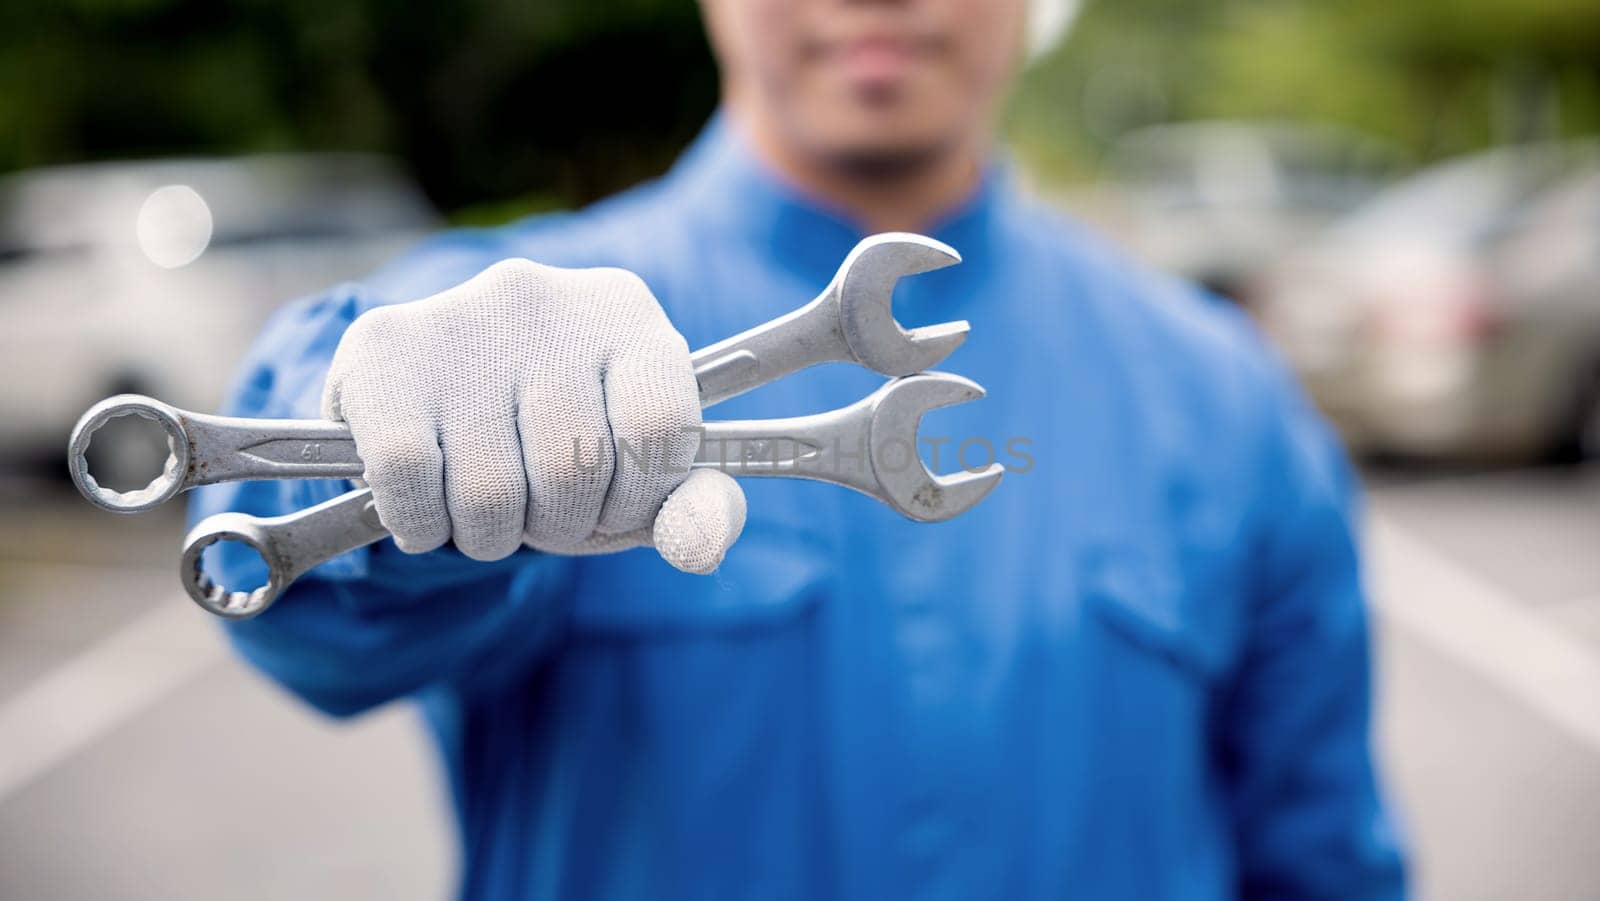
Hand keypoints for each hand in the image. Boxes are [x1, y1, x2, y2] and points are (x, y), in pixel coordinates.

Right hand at [321, 259, 745, 573]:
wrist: (429, 390)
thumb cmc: (557, 437)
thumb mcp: (637, 469)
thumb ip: (692, 507)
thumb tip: (699, 547)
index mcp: (628, 314)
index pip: (660, 428)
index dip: (638, 498)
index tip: (615, 507)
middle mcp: (546, 298)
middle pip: (572, 468)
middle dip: (560, 525)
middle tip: (542, 512)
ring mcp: (460, 316)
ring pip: (489, 491)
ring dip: (489, 535)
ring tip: (485, 506)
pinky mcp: (382, 349)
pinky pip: (409, 480)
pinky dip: (422, 523)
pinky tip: (428, 506)